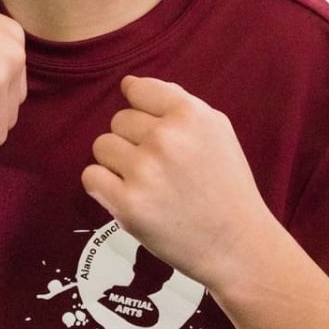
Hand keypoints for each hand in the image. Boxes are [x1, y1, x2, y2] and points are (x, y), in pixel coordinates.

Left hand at [81, 76, 278, 284]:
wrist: (237, 244)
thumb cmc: (226, 186)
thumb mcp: (216, 130)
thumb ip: (176, 102)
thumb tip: (129, 84)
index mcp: (190, 114)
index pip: (138, 89)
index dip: (144, 112)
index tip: (158, 133)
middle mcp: (166, 138)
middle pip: (118, 120)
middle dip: (133, 141)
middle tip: (161, 168)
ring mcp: (145, 171)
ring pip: (102, 146)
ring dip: (117, 163)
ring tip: (147, 183)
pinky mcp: (128, 205)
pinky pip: (91, 177)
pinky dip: (104, 187)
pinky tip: (130, 196)